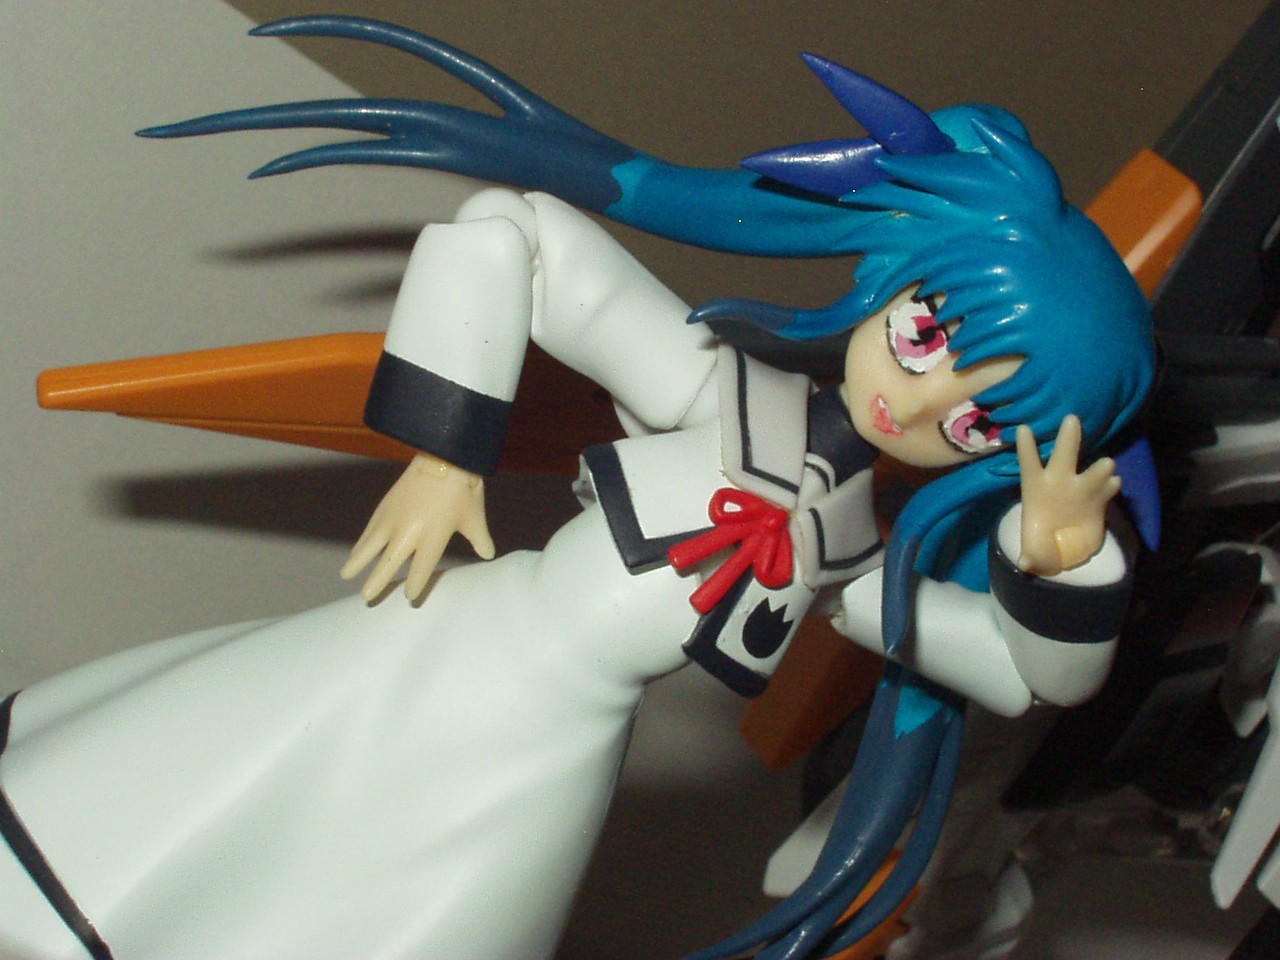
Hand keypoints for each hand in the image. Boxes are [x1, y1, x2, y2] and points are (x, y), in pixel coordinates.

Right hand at [340, 452, 494, 601]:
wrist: (444, 456)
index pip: (421, 568)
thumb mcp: (475, 518)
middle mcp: (409, 532)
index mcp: (433, 537)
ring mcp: (393, 518)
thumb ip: (480, 539)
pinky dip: (362, 542)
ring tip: (346, 576)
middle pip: (389, 563)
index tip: (409, 596)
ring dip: (358, 561)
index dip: (415, 584)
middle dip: (377, 581)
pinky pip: (371, 529)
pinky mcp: (385, 505)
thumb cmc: (463, 490)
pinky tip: (357, 552)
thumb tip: (488, 554)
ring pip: (371, 546)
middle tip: (366, 598)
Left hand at [1016, 415, 1120, 576]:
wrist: (1063, 548)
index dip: (1026, 446)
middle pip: (1063, 454)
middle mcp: (1059, 480)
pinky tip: (1114, 484)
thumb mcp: (1033, 552)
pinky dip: (1111, 486)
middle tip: (1071, 420)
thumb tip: (1025, 565)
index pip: (1029, 461)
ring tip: (1105, 466)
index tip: (1022, 428)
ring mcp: (1082, 487)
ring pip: (1092, 471)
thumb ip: (1030, 556)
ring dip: (1099, 469)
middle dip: (1068, 438)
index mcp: (1036, 486)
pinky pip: (1107, 488)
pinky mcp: (1100, 498)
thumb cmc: (1041, 540)